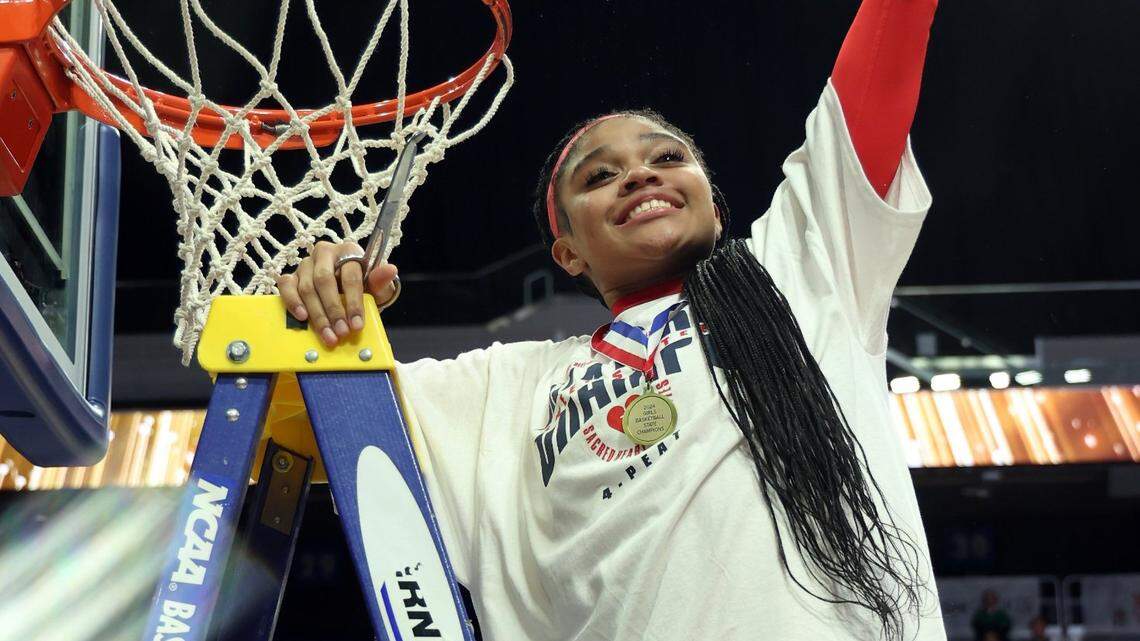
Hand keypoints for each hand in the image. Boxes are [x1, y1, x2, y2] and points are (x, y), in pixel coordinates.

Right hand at [276, 241, 398, 346]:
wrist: (347, 292)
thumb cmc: (363, 287)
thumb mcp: (376, 287)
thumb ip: (381, 280)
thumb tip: (390, 269)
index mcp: (348, 251)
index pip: (350, 275)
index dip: (354, 302)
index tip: (357, 325)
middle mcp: (325, 253)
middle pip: (325, 281)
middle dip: (334, 310)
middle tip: (341, 333)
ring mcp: (306, 264)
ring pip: (307, 287)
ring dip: (317, 315)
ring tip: (327, 334)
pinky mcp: (291, 275)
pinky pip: (286, 286)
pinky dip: (292, 302)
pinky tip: (302, 317)